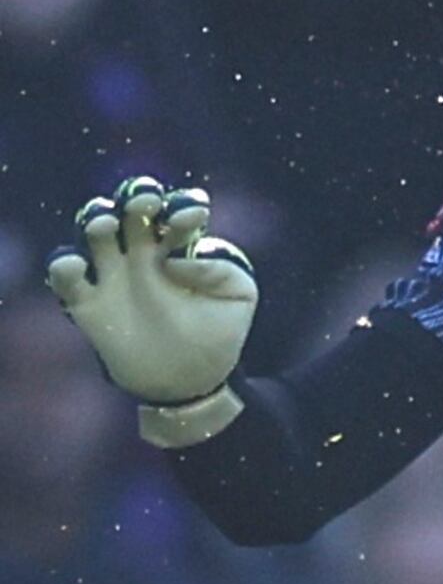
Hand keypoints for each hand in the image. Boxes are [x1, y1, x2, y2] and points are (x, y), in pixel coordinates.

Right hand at [46, 179, 256, 408]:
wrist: (190, 386)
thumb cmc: (217, 338)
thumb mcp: (238, 301)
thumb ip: (223, 271)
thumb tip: (177, 259)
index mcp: (176, 249)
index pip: (174, 213)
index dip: (181, 208)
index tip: (194, 218)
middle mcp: (141, 255)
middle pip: (129, 210)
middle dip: (135, 198)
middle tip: (145, 203)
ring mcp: (112, 277)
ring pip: (93, 232)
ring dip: (95, 218)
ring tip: (107, 222)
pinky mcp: (89, 306)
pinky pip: (67, 279)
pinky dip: (64, 267)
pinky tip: (76, 265)